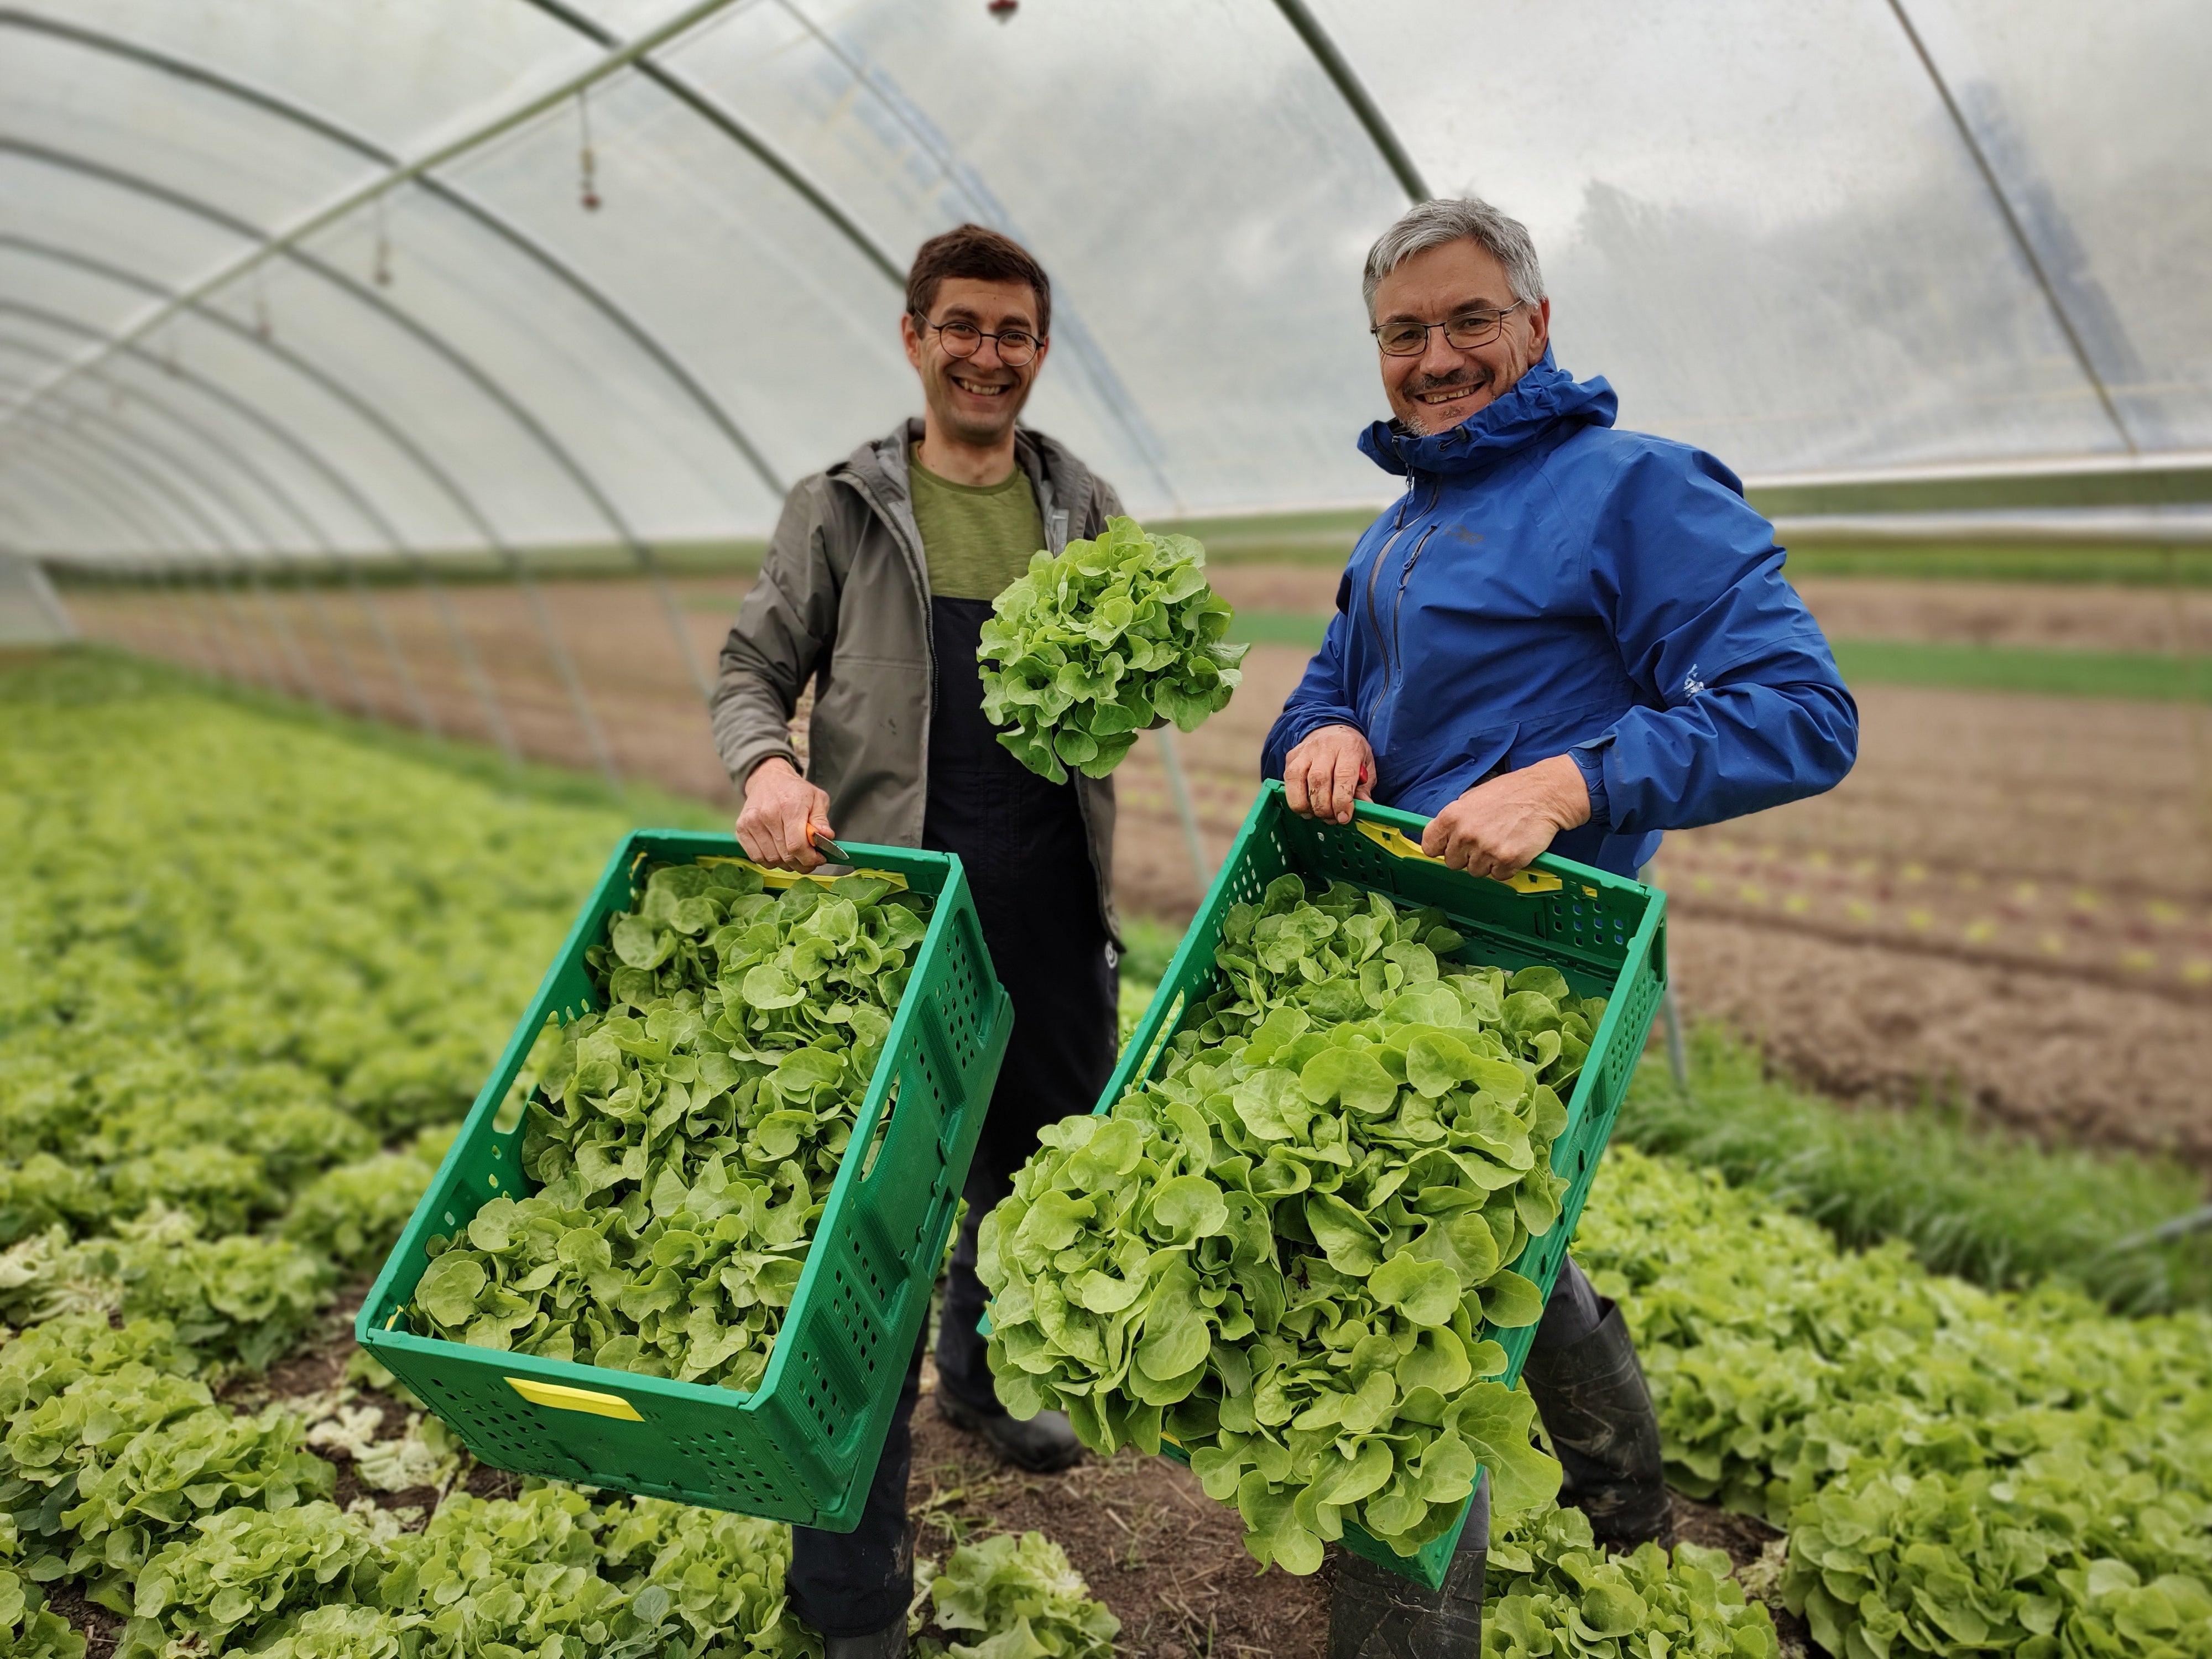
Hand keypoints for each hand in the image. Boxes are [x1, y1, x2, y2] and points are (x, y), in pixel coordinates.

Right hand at [734, 757, 832, 870]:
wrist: (768, 779)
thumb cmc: (795, 791)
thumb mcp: (817, 798)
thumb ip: (822, 820)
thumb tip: (826, 837)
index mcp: (789, 807)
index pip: (796, 845)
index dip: (810, 858)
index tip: (818, 859)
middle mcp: (767, 814)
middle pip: (785, 855)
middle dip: (801, 864)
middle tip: (809, 861)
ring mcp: (751, 823)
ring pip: (771, 859)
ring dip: (786, 864)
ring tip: (794, 856)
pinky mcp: (741, 829)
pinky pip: (756, 857)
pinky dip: (770, 861)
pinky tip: (779, 853)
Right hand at [1282, 724, 1374, 823]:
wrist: (1332, 730)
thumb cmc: (1350, 752)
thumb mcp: (1366, 765)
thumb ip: (1364, 787)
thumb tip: (1364, 807)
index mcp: (1348, 747)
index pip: (1343, 775)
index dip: (1342, 800)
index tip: (1343, 817)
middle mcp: (1324, 747)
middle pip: (1318, 779)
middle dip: (1323, 806)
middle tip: (1330, 819)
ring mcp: (1305, 751)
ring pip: (1296, 778)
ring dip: (1303, 804)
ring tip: (1313, 814)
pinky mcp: (1291, 756)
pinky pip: (1287, 780)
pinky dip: (1293, 797)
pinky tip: (1304, 805)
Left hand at [1420, 755, 1590, 877]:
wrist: (1544, 794)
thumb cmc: (1509, 793)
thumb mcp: (1472, 797)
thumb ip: (1455, 819)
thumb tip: (1442, 837)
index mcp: (1452, 816)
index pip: (1430, 846)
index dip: (1440, 848)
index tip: (1449, 847)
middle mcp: (1465, 835)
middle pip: (1453, 863)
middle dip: (1466, 856)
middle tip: (1485, 840)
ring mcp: (1486, 850)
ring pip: (1476, 872)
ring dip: (1487, 862)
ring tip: (1501, 842)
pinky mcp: (1507, 861)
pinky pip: (1498, 876)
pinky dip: (1506, 867)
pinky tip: (1513, 848)